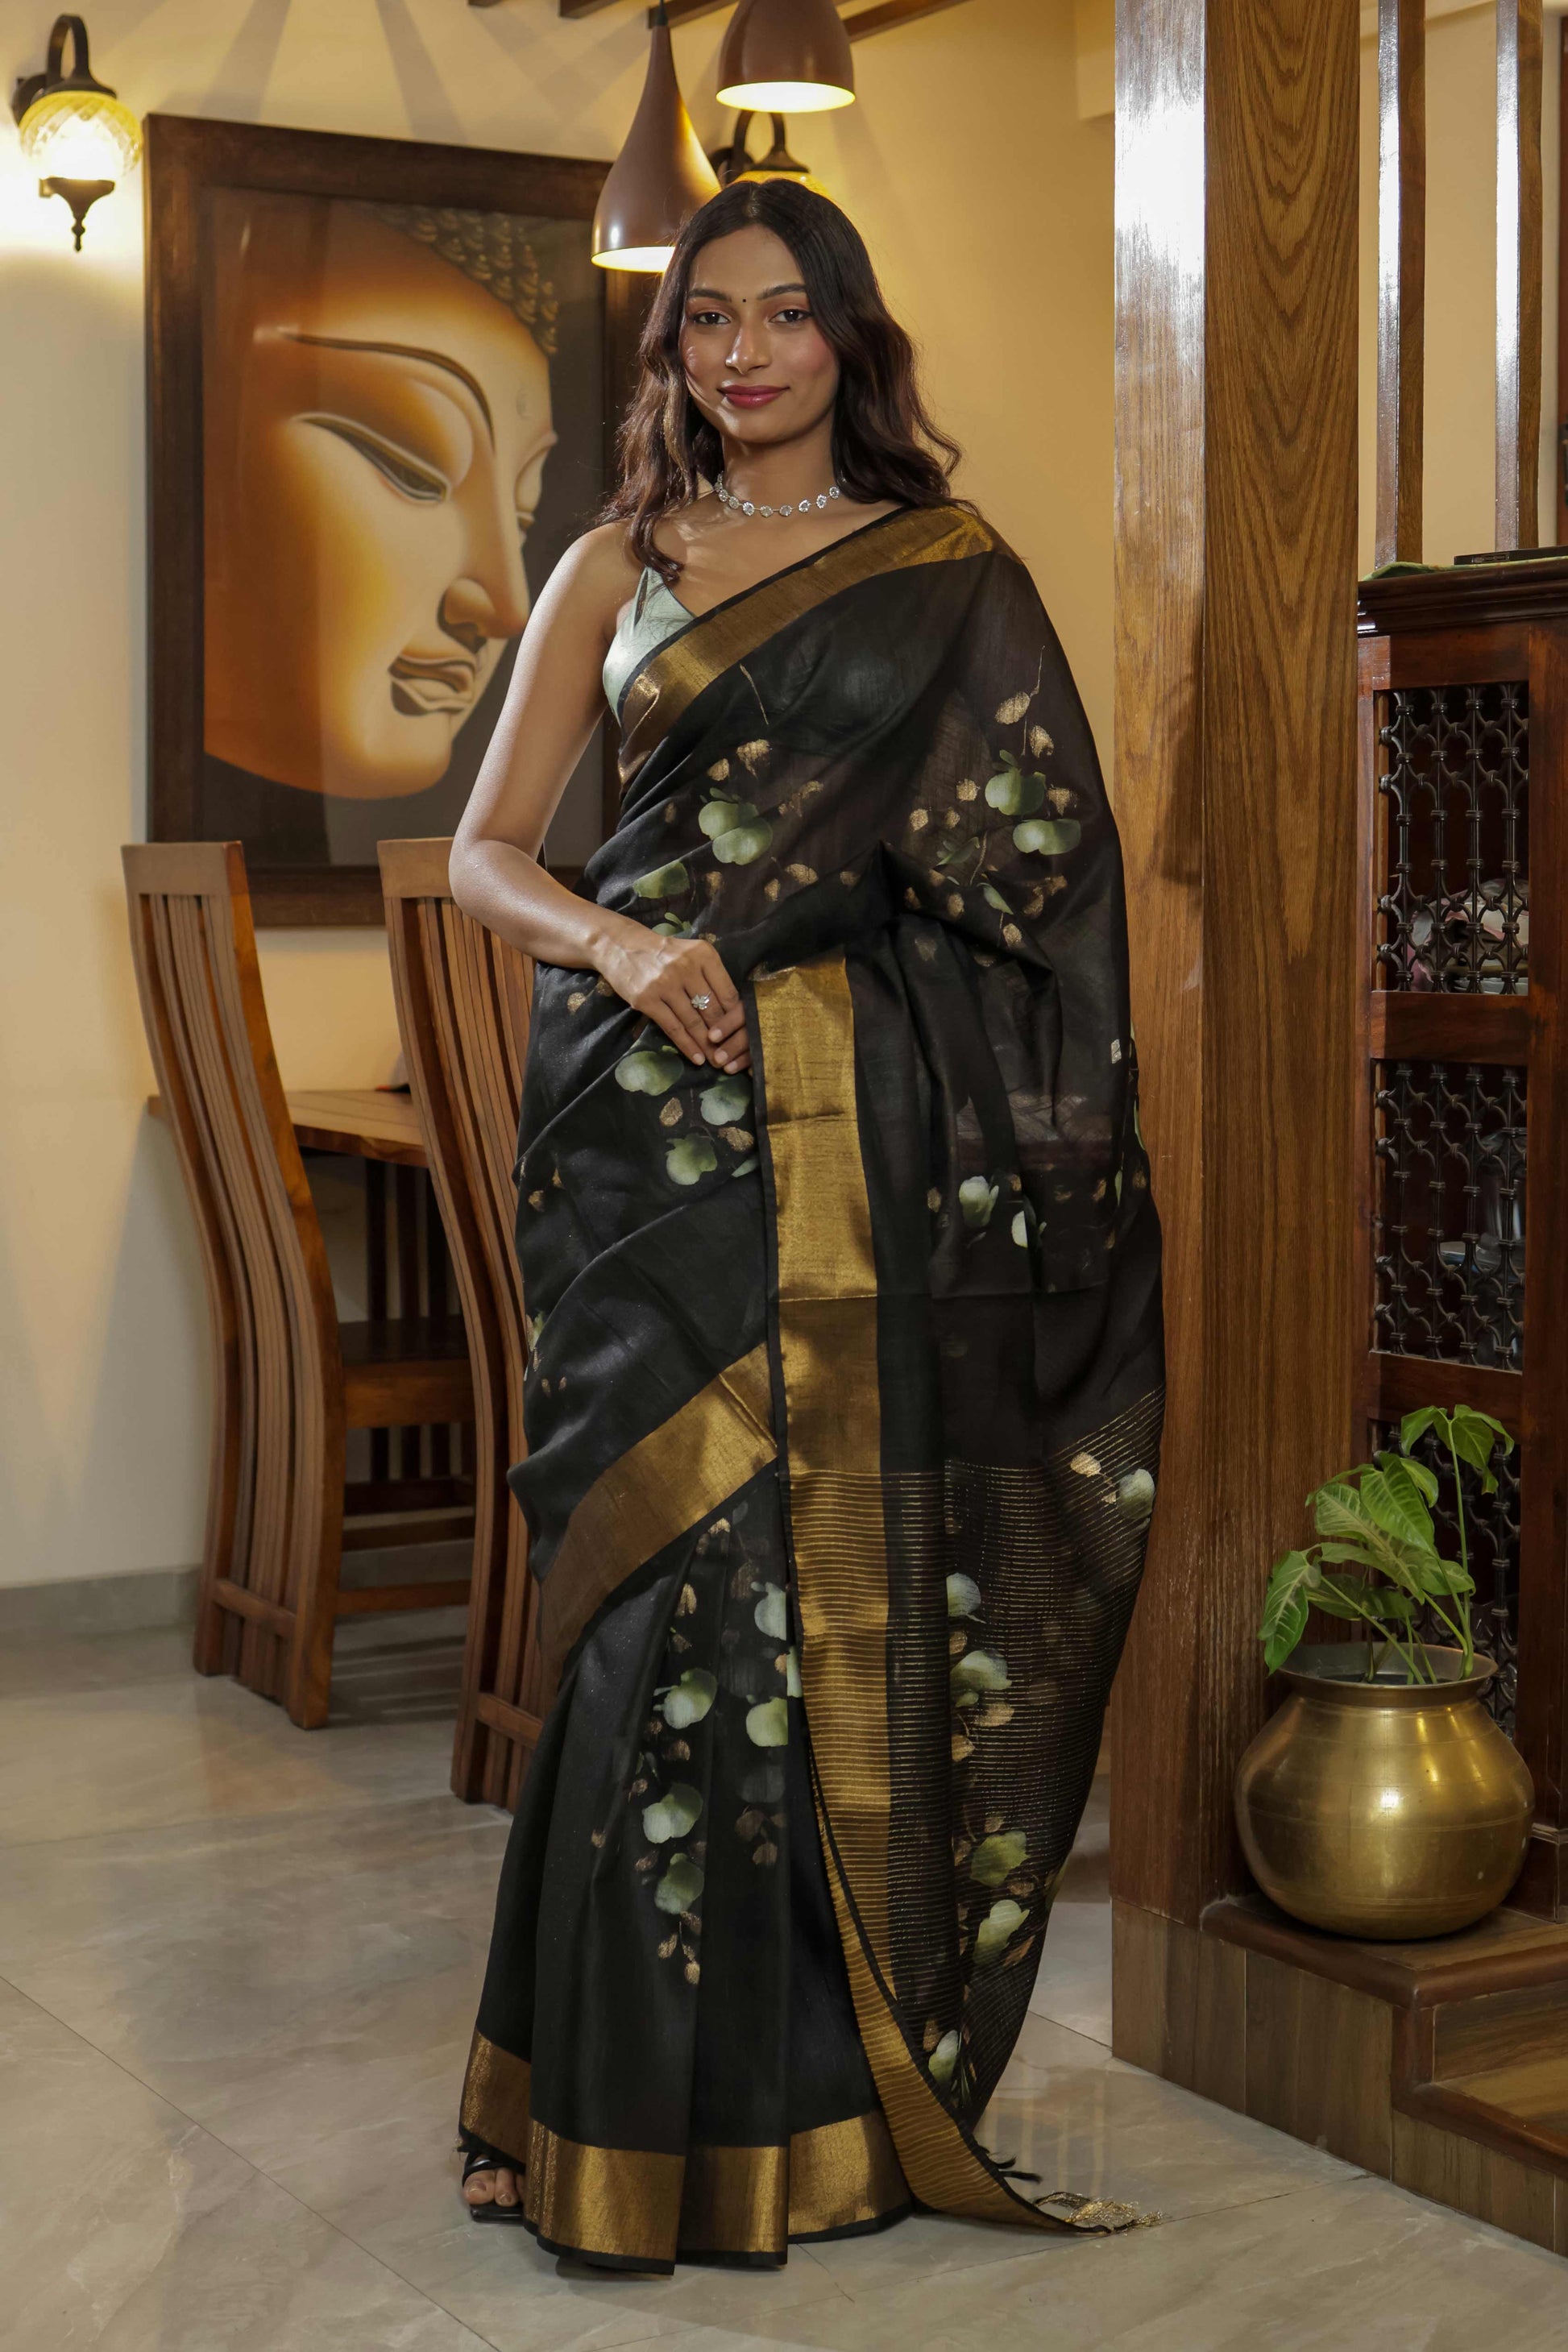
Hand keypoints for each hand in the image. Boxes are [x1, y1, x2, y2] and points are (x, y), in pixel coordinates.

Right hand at [593, 919, 752, 1071]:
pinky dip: (687, 1046)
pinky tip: (697, 1058)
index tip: (741, 1033)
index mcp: (703, 954)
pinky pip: (673, 1028)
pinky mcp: (647, 1000)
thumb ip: (711, 975)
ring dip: (707, 1045)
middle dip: (724, 1034)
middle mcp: (686, 967)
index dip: (736, 1016)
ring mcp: (665, 984)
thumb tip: (732, 1010)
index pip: (727, 991)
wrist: (620, 946)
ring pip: (693, 1021)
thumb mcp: (691, 954)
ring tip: (716, 1060)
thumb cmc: (662, 953)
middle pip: (711, 1008)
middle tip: (731, 1053)